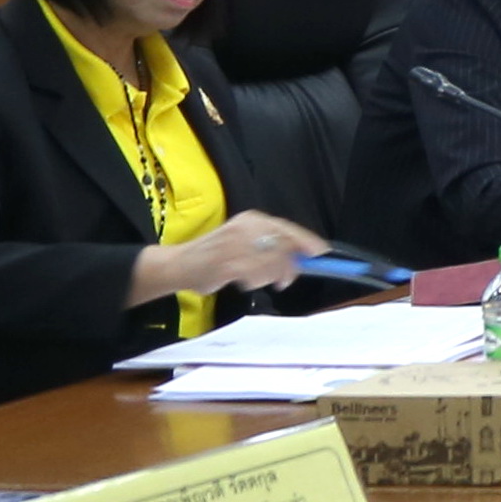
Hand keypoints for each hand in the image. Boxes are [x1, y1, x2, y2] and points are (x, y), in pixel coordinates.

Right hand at [143, 211, 324, 300]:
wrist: (179, 263)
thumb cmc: (217, 254)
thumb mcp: (246, 240)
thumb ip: (273, 244)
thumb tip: (305, 254)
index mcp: (252, 219)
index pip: (286, 228)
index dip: (306, 241)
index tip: (320, 253)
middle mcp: (245, 228)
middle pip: (284, 248)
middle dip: (289, 267)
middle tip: (284, 281)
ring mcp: (236, 246)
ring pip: (272, 266)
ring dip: (268, 278)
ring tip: (253, 279)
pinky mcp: (227, 265)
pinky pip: (256, 278)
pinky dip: (253, 283)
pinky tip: (241, 281)